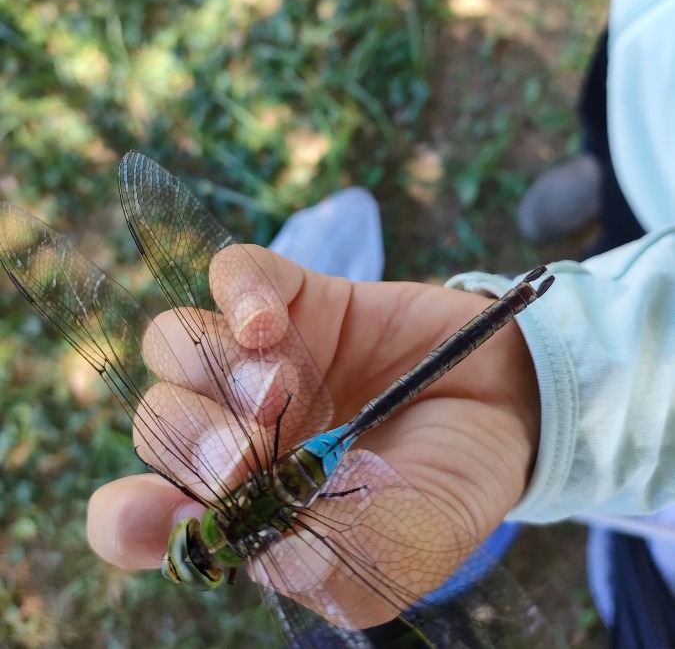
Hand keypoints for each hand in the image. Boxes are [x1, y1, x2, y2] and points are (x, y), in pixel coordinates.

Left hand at [87, 246, 540, 623]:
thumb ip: (337, 564)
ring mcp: (264, 356)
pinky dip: (239, 293)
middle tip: (243, 457)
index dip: (130, 517)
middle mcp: (241, 428)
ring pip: (176, 343)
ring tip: (279, 389)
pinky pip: (235, 271)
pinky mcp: (295, 295)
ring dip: (212, 370)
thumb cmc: (452, 481)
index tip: (155, 515)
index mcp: (249, 503)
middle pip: (156, 421)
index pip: (145, 514)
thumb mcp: (408, 546)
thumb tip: (260, 555)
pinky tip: (271, 325)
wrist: (510, 401)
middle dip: (187, 442)